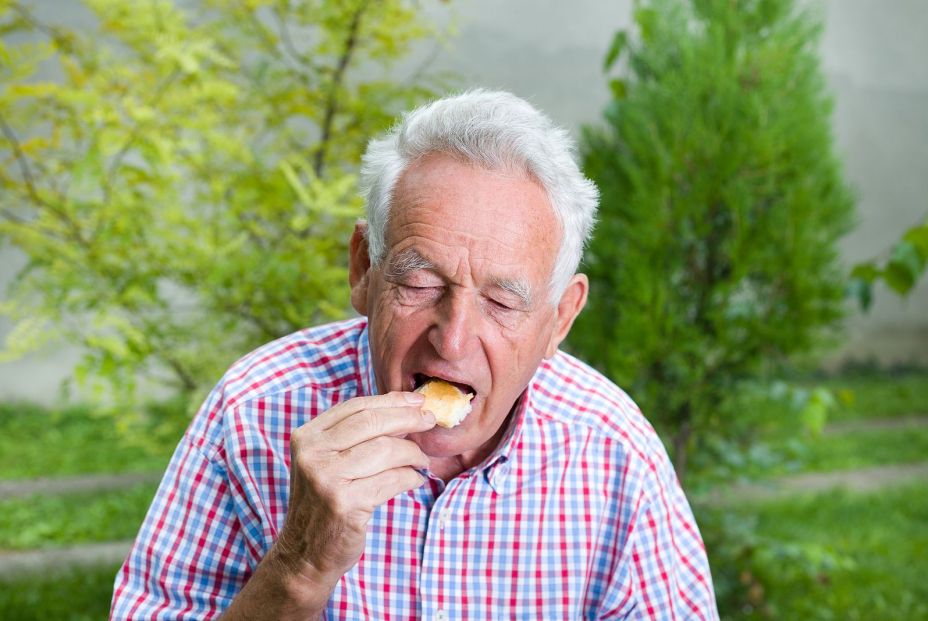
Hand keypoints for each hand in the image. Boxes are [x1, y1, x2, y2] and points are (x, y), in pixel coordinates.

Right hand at [273, 391, 434, 588]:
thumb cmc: (324, 503)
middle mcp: (313, 454)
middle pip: (372, 422)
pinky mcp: (346, 504)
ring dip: (413, 454)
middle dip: (408, 419)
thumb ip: (354, 435)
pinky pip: (392, 480)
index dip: (391, 401)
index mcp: (307, 437)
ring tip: (422, 461)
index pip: (355, 407)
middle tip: (430, 421)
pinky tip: (415, 480)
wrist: (305, 554)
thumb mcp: (326, 461)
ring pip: (386, 450)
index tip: (417, 401)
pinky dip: (410, 478)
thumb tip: (402, 407)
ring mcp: (327, 479)